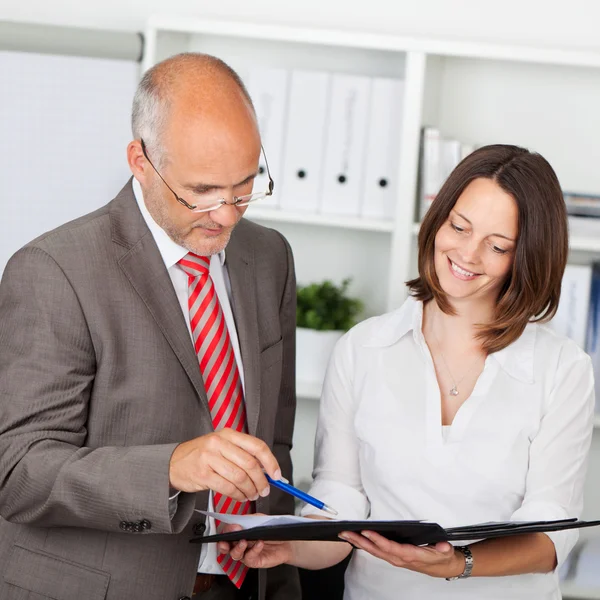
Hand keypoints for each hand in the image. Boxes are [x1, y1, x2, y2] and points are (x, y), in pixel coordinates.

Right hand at [169, 429, 280, 501]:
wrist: (173, 463)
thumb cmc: (201, 455)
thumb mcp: (222, 446)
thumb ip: (243, 454)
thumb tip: (267, 469)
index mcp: (228, 434)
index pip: (256, 446)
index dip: (270, 462)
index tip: (277, 475)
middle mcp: (219, 443)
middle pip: (250, 464)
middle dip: (261, 481)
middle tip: (265, 490)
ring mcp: (209, 458)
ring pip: (240, 477)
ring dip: (250, 490)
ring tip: (252, 495)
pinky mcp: (203, 474)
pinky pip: (227, 488)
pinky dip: (238, 495)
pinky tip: (240, 497)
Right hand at [216, 518, 293, 568]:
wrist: (286, 540)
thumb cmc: (272, 529)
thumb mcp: (260, 520)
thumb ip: (248, 520)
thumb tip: (239, 520)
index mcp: (240, 533)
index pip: (227, 532)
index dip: (226, 530)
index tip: (232, 527)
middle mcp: (241, 544)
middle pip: (226, 547)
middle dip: (223, 544)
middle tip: (227, 539)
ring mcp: (246, 554)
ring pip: (235, 555)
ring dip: (237, 548)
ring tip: (244, 541)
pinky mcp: (254, 561)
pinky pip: (249, 558)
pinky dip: (253, 550)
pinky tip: (259, 544)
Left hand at [338, 531, 463, 577]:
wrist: (442, 566)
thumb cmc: (440, 557)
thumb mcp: (445, 553)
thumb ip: (443, 550)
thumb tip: (443, 547)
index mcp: (409, 556)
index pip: (390, 548)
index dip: (377, 540)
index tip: (366, 531)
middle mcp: (398, 558)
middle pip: (376, 550)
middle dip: (359, 541)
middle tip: (345, 532)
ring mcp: (394, 558)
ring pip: (373, 551)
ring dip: (358, 543)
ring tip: (345, 533)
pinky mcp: (393, 557)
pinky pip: (376, 551)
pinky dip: (365, 545)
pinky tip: (356, 539)